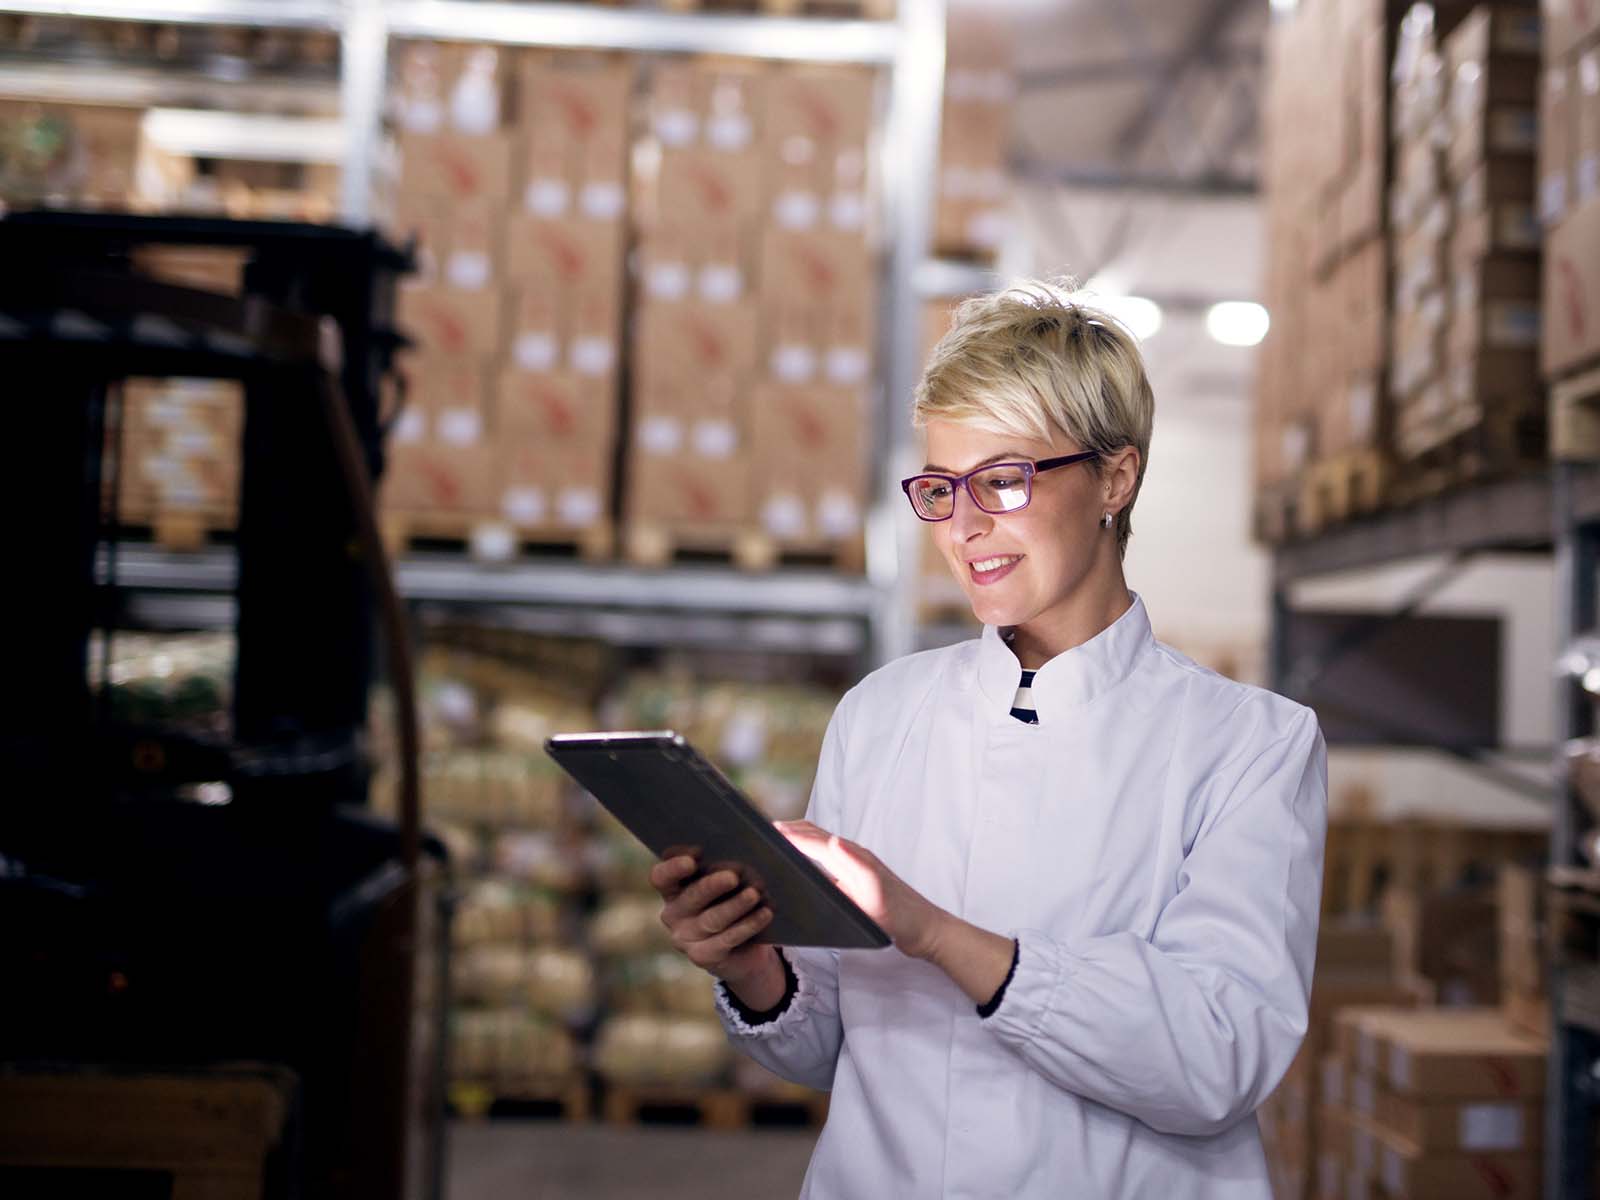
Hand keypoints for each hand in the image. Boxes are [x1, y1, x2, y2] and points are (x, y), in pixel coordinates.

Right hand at [649, 855, 778, 992]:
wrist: (744, 949)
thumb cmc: (733, 899)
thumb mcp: (728, 880)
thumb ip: (728, 862)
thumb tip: (746, 851)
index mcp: (673, 888)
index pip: (662, 876)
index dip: (674, 866)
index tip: (696, 856)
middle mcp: (673, 913)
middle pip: (691, 896)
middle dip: (712, 885)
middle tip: (733, 876)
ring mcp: (685, 938)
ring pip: (712, 919)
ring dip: (735, 905)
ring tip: (754, 894)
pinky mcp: (703, 956)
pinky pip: (727, 939)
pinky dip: (748, 925)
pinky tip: (765, 913)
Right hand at [777, 821, 948, 960]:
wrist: (925, 930)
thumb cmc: (902, 916)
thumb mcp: (877, 894)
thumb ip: (856, 867)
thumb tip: (833, 840)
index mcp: (854, 859)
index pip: (816, 841)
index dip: (793, 835)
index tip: (770, 830)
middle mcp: (854, 859)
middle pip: (818, 838)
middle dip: (794, 831)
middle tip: (767, 831)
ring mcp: (855, 871)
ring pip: (822, 848)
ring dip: (801, 840)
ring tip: (779, 841)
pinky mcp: (856, 883)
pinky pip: (828, 863)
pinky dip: (810, 856)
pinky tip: (804, 867)